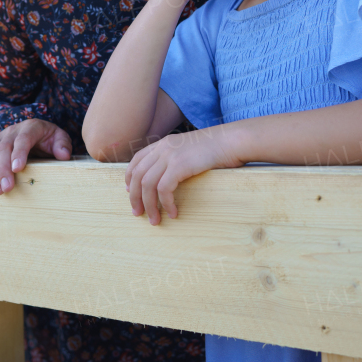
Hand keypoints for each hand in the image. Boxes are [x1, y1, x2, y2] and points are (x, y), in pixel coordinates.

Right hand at [0, 119, 71, 194]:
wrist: (37, 134)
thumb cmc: (49, 139)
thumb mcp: (59, 139)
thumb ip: (63, 145)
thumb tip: (62, 154)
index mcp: (31, 127)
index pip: (23, 139)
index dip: (19, 153)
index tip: (17, 169)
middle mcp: (12, 131)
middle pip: (3, 147)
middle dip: (3, 169)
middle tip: (7, 188)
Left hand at [125, 126, 240, 223]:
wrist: (231, 141)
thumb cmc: (215, 149)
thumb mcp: (188, 149)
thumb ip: (175, 158)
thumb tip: (169, 177)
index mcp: (163, 143)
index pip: (137, 160)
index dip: (130, 178)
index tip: (130, 192)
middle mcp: (162, 148)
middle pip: (138, 175)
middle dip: (135, 197)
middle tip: (137, 213)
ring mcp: (170, 155)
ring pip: (148, 184)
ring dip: (149, 205)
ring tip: (155, 220)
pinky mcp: (180, 165)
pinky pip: (164, 189)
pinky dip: (166, 204)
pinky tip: (174, 213)